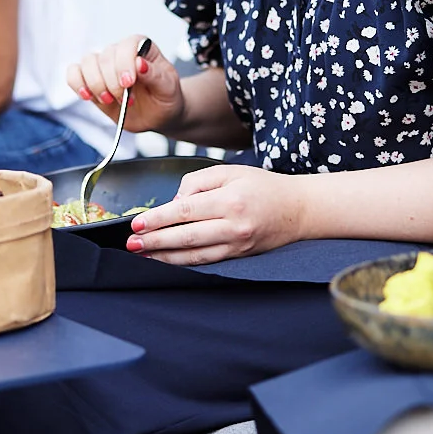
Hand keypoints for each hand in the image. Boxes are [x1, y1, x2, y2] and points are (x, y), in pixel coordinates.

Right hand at [66, 35, 183, 134]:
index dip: (124, 64)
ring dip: (95, 84)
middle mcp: (120, 53)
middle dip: (112, 82)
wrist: (158, 114)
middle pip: (105, 57)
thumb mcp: (168, 88)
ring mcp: (104, 66)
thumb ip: (156, 75)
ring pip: (87, 63)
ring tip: (109, 100)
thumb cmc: (166, 97)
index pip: (127, 45)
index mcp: (141, 47)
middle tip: (125, 100)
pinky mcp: (91, 80)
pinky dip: (77, 83)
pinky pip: (74, 73)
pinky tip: (87, 96)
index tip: (129, 83)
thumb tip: (139, 63)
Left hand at [125, 164, 308, 265]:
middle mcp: (234, 226)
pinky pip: (207, 261)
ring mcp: (237, 244)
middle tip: (132, 243)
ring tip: (143, 254)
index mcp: (230, 200)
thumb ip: (198, 182)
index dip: (158, 219)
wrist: (299, 209)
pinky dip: (184, 262)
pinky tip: (167, 259)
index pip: (185, 211)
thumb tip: (174, 202)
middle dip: (155, 241)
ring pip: (194, 255)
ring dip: (165, 257)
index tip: (138, 223)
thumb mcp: (230, 171)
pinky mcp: (239, 256)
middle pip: (186, 236)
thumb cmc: (264, 186)